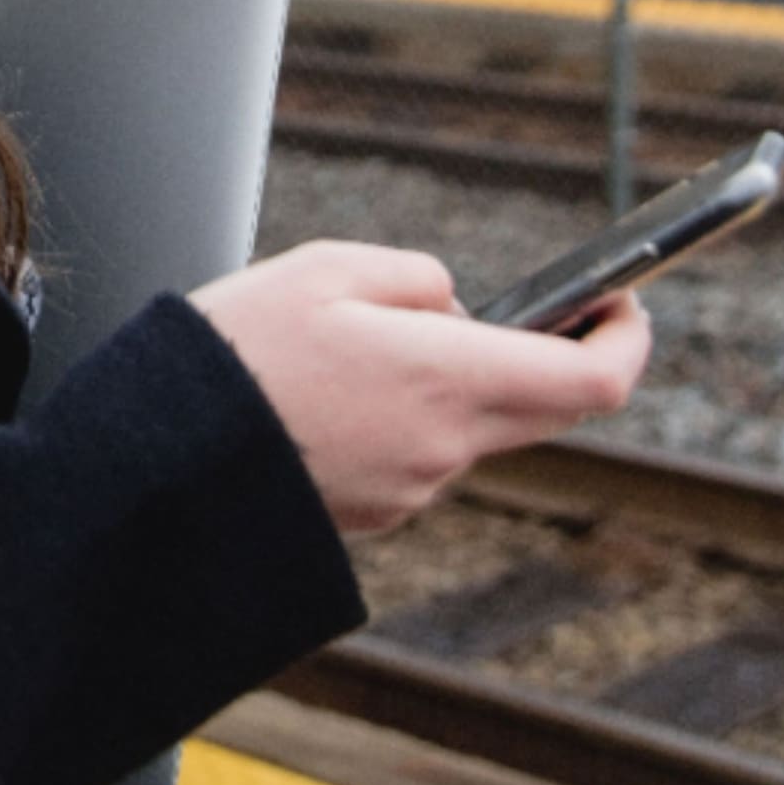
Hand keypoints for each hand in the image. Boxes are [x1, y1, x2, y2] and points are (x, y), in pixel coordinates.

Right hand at [186, 241, 648, 534]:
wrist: (157, 462)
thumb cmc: (234, 356)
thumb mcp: (325, 269)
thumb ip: (414, 278)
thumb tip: (456, 308)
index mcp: (448, 381)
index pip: (594, 381)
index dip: (626, 339)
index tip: (622, 302)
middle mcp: (446, 448)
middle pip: (546, 407)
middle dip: (548, 354)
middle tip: (524, 308)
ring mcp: (412, 490)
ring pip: (471, 427)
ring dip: (451, 383)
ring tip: (362, 342)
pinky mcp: (375, 515)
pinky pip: (417, 455)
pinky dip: (401, 417)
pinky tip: (332, 390)